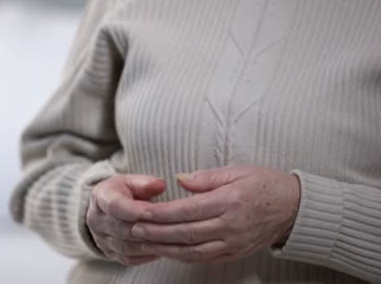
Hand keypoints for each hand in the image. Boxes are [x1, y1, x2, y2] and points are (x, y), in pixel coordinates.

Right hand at [86, 174, 165, 265]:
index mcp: (100, 197)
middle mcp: (96, 220)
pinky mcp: (110, 253)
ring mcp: (101, 239)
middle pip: (122, 229)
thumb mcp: (131, 181)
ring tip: (168, 241)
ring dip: (148, 244)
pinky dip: (146, 256)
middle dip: (147, 229)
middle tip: (170, 229)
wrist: (106, 209)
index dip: (136, 210)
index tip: (157, 211)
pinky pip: (129, 258)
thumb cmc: (122, 192)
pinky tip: (162, 250)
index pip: (116, 206)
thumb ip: (145, 183)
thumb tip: (161, 184)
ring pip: (126, 247)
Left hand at [132, 166, 300, 263]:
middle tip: (134, 229)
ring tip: (146, 242)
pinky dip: (184, 256)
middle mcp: (231, 226)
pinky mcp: (236, 253)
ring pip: (193, 251)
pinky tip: (169, 251)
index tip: (141, 211)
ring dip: (166, 248)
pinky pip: (206, 258)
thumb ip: (206, 177)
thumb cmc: (265, 184)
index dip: (161, 213)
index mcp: (229, 201)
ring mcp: (234, 243)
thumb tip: (179, 179)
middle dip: (157, 232)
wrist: (295, 208)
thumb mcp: (237, 171)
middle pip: (186, 233)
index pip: (187, 210)